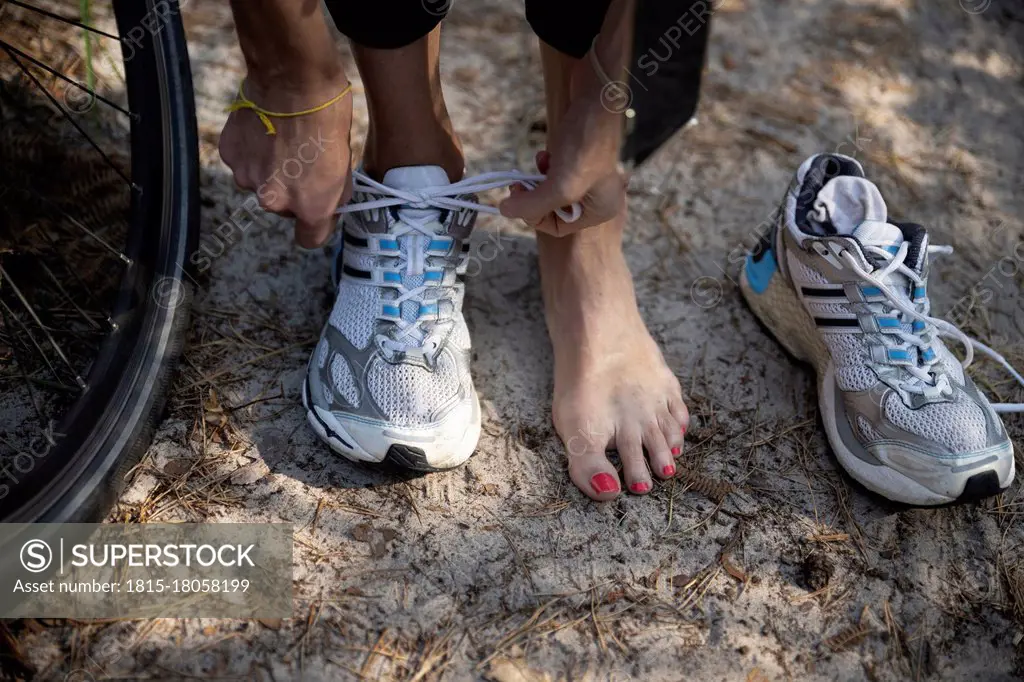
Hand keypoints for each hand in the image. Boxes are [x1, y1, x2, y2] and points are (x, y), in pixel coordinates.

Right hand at [219, 74, 353, 247]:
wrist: (294, 81)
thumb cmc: (327, 118)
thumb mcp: (346, 165)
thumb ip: (334, 195)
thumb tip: (329, 204)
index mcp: (309, 207)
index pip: (310, 239)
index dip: (316, 224)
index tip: (318, 210)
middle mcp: (273, 200)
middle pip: (282, 208)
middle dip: (292, 190)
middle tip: (302, 159)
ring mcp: (247, 178)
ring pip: (260, 184)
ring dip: (269, 170)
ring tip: (282, 141)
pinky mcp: (230, 155)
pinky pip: (243, 162)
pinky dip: (252, 151)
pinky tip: (264, 131)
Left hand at [499, 59, 626, 236]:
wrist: (595, 98)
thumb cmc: (585, 145)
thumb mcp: (560, 185)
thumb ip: (532, 204)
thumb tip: (503, 211)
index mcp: (599, 211)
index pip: (557, 228)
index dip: (533, 217)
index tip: (518, 198)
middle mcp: (596, 198)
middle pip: (552, 210)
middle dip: (535, 196)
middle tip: (520, 182)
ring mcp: (588, 179)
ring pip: (551, 191)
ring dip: (538, 180)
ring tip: (539, 163)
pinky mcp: (579, 159)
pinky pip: (555, 173)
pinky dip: (545, 167)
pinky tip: (545, 154)